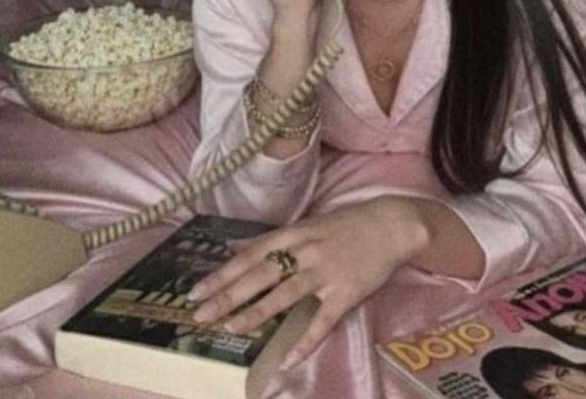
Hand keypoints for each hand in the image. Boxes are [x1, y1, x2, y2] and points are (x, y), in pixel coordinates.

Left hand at [188, 198, 420, 368]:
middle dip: (228, 295)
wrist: (390, 225)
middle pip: (261, 274)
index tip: (196, 291)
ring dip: (257, 312)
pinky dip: (304, 341)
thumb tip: (231, 246)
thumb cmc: (345, 226)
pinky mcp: (347, 292)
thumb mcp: (304, 226)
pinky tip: (286, 359)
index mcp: (293, 235)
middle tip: (200, 314)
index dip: (222, 274)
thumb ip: (268, 240)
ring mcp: (326, 271)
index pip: (250, 255)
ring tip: (231, 328)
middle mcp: (305, 251)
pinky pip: (323, 321)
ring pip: (286, 294)